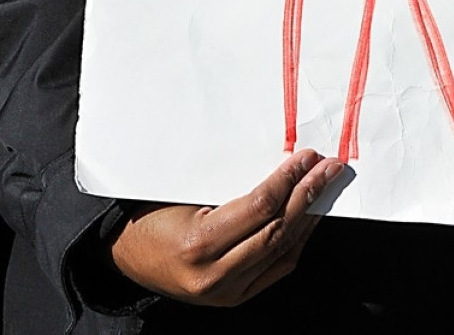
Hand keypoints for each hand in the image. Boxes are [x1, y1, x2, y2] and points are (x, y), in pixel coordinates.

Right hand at [109, 150, 344, 306]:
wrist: (125, 255)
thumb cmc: (150, 214)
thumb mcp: (183, 192)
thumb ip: (229, 182)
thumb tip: (279, 160)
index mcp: (200, 243)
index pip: (260, 207)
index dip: (289, 179)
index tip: (307, 156)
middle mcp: (215, 275)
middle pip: (276, 229)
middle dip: (308, 194)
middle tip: (329, 167)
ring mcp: (225, 292)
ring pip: (282, 250)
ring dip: (308, 216)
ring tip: (325, 188)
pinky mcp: (232, 298)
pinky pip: (276, 268)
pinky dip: (296, 241)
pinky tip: (308, 219)